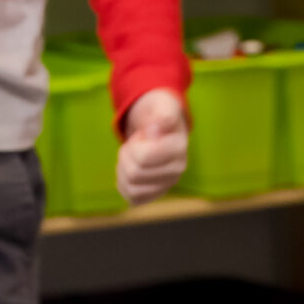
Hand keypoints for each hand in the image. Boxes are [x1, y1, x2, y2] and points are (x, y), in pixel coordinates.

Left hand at [116, 88, 189, 206]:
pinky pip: (131, 197)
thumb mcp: (162, 105)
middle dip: (126, 155)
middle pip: (133, 173)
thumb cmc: (158, 114)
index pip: (142, 157)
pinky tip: (130, 170)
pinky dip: (124, 183)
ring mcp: (166, 184)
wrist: (158, 126)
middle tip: (136, 143)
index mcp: (179, 150)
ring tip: (134, 156)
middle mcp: (177, 171)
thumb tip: (155, 128)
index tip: (143, 135)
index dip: (134, 144)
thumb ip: (162, 114)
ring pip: (130, 187)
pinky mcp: (154, 193)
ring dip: (124, 169)